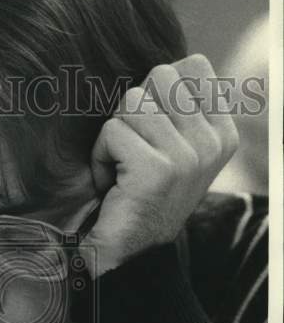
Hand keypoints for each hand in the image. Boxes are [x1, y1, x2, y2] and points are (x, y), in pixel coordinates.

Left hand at [84, 54, 238, 276]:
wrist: (129, 256)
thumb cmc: (140, 197)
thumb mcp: (172, 148)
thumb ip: (176, 107)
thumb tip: (157, 71)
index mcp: (223, 132)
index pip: (192, 65)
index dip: (156, 91)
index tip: (150, 133)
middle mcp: (212, 142)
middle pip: (160, 76)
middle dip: (132, 110)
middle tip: (130, 151)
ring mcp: (189, 156)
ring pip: (132, 102)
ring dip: (113, 137)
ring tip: (120, 171)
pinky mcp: (157, 170)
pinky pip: (113, 131)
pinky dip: (100, 157)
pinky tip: (110, 185)